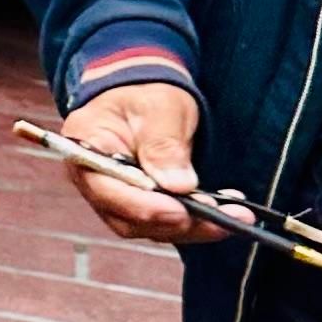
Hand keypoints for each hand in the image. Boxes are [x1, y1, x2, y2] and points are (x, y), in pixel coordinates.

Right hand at [54, 82, 223, 242]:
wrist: (145, 95)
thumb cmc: (144, 94)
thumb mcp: (159, 107)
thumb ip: (163, 144)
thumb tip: (177, 186)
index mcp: (85, 149)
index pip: (106, 190)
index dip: (141, 206)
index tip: (180, 210)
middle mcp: (95, 182)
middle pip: (128, 218)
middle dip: (176, 221)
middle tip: (219, 216)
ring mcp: (118, 198)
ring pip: (152, 227)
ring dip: (195, 226)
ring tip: (236, 213)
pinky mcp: (142, 206)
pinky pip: (168, 222)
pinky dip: (198, 221)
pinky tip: (228, 210)